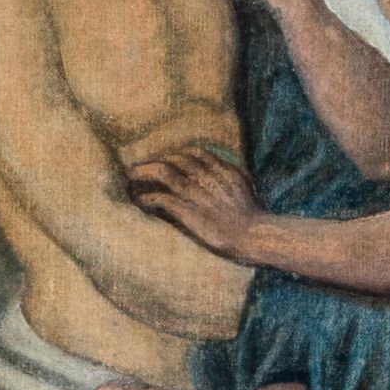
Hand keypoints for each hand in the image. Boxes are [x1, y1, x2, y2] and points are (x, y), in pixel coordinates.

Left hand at [129, 144, 265, 259]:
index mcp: (223, 170)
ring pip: (163, 173)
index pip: (195, 153)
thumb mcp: (246, 187)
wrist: (257, 236)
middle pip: (175, 159)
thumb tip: (223, 170)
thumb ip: (232, 176)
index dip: (177, 155)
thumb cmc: (255, 218)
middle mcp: (208, 178)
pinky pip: (161, 199)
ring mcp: (197, 194)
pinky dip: (147, 198)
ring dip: (144, 173)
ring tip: (131, 177)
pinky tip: (140, 202)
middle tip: (142, 167)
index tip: (166, 160)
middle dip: (156, 161)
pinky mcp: (188, 212)